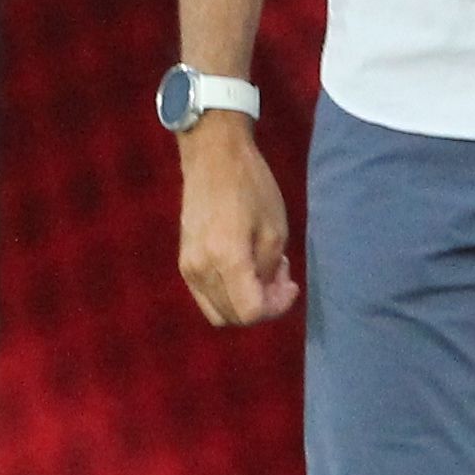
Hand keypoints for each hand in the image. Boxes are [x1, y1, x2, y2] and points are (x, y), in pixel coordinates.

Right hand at [176, 116, 298, 327]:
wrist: (212, 157)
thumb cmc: (251, 185)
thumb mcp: (275, 228)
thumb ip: (270, 270)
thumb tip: (264, 292)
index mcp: (226, 258)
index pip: (250, 312)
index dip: (276, 307)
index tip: (291, 285)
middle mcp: (201, 269)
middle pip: (233, 317)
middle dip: (262, 305)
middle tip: (280, 276)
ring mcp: (187, 268)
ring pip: (218, 311)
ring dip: (244, 302)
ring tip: (263, 271)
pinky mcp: (183, 262)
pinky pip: (207, 296)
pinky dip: (228, 294)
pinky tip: (244, 267)